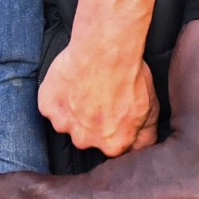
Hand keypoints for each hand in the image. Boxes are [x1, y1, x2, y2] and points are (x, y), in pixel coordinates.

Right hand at [39, 45, 158, 156]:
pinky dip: (58, 96)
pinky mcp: (48, 107)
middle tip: (100, 96)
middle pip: (87, 137)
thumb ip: (146, 135)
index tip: (115, 113)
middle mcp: (86, 140)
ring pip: (68, 122)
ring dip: (74, 109)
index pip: (112, 147)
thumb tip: (142, 149)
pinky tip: (71, 82)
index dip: (114, 128)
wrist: (106, 50)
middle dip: (92, 122)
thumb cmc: (130, 75)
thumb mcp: (151, 108)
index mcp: (112, 144)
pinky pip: (51, 106)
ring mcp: (64, 124)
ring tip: (86, 87)